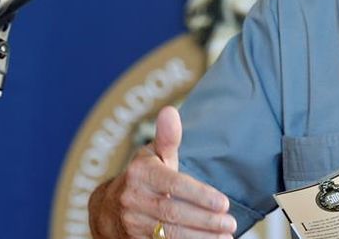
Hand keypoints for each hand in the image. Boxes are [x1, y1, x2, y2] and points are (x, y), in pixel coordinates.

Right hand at [90, 106, 236, 238]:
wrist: (108, 210)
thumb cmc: (143, 178)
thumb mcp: (153, 156)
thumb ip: (167, 138)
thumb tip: (170, 111)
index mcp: (141, 174)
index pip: (173, 185)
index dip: (199, 195)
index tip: (224, 202)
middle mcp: (133, 199)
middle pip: (173, 213)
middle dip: (205, 220)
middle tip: (230, 223)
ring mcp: (132, 223)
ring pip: (170, 234)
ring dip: (200, 237)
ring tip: (226, 235)